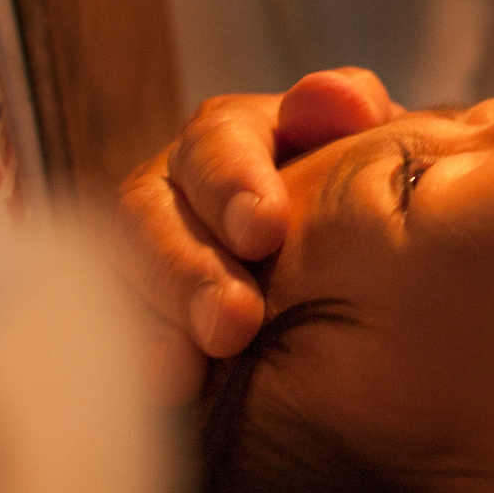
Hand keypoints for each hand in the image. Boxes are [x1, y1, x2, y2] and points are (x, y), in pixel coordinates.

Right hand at [117, 68, 402, 401]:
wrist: (366, 268)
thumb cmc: (369, 199)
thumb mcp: (374, 148)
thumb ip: (356, 114)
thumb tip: (338, 100)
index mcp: (237, 138)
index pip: (216, 139)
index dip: (232, 180)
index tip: (264, 230)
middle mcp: (177, 190)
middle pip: (149, 211)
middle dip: (187, 269)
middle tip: (231, 324)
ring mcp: (149, 253)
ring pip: (124, 275)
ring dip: (155, 321)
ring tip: (183, 370)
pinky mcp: (140, 315)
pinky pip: (119, 333)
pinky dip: (141, 358)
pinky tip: (168, 392)